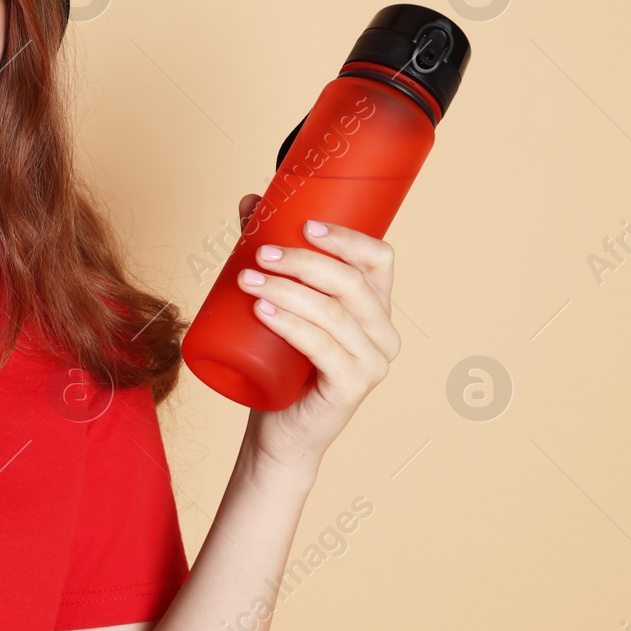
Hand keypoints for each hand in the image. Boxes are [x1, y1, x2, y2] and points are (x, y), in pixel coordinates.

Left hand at [233, 193, 401, 475]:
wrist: (277, 429)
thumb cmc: (280, 362)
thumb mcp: (278, 300)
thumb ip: (271, 254)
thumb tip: (249, 201)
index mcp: (374, 306)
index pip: (379, 259)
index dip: (347, 237)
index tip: (304, 225)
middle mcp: (383, 332)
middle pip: (350, 282)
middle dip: (302, 261)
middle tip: (259, 254)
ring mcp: (372, 363)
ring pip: (334, 314)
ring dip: (287, 290)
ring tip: (247, 280)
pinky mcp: (352, 388)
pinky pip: (324, 349)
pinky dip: (292, 325)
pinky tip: (264, 311)